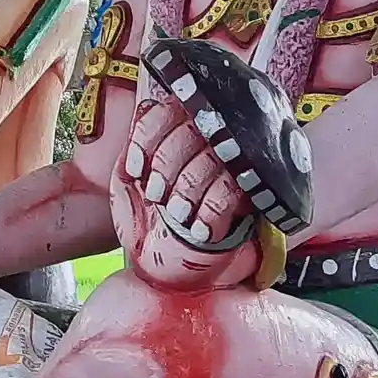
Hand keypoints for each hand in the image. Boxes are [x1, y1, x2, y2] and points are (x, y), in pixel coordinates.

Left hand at [121, 98, 258, 290]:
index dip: (147, 139)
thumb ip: (130, 153)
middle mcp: (210, 137)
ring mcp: (233, 162)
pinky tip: (197, 230)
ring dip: (188, 190)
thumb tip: (137, 127)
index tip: (135, 170)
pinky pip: (231, 191)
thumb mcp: (126, 182)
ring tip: (177, 214)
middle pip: (190, 132)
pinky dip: (210, 213)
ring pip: (211, 159)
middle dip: (167, 166)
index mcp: (178, 128)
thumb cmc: (145, 218)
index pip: (165, 113)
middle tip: (157, 195)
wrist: (168, 264)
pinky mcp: (250, 191)